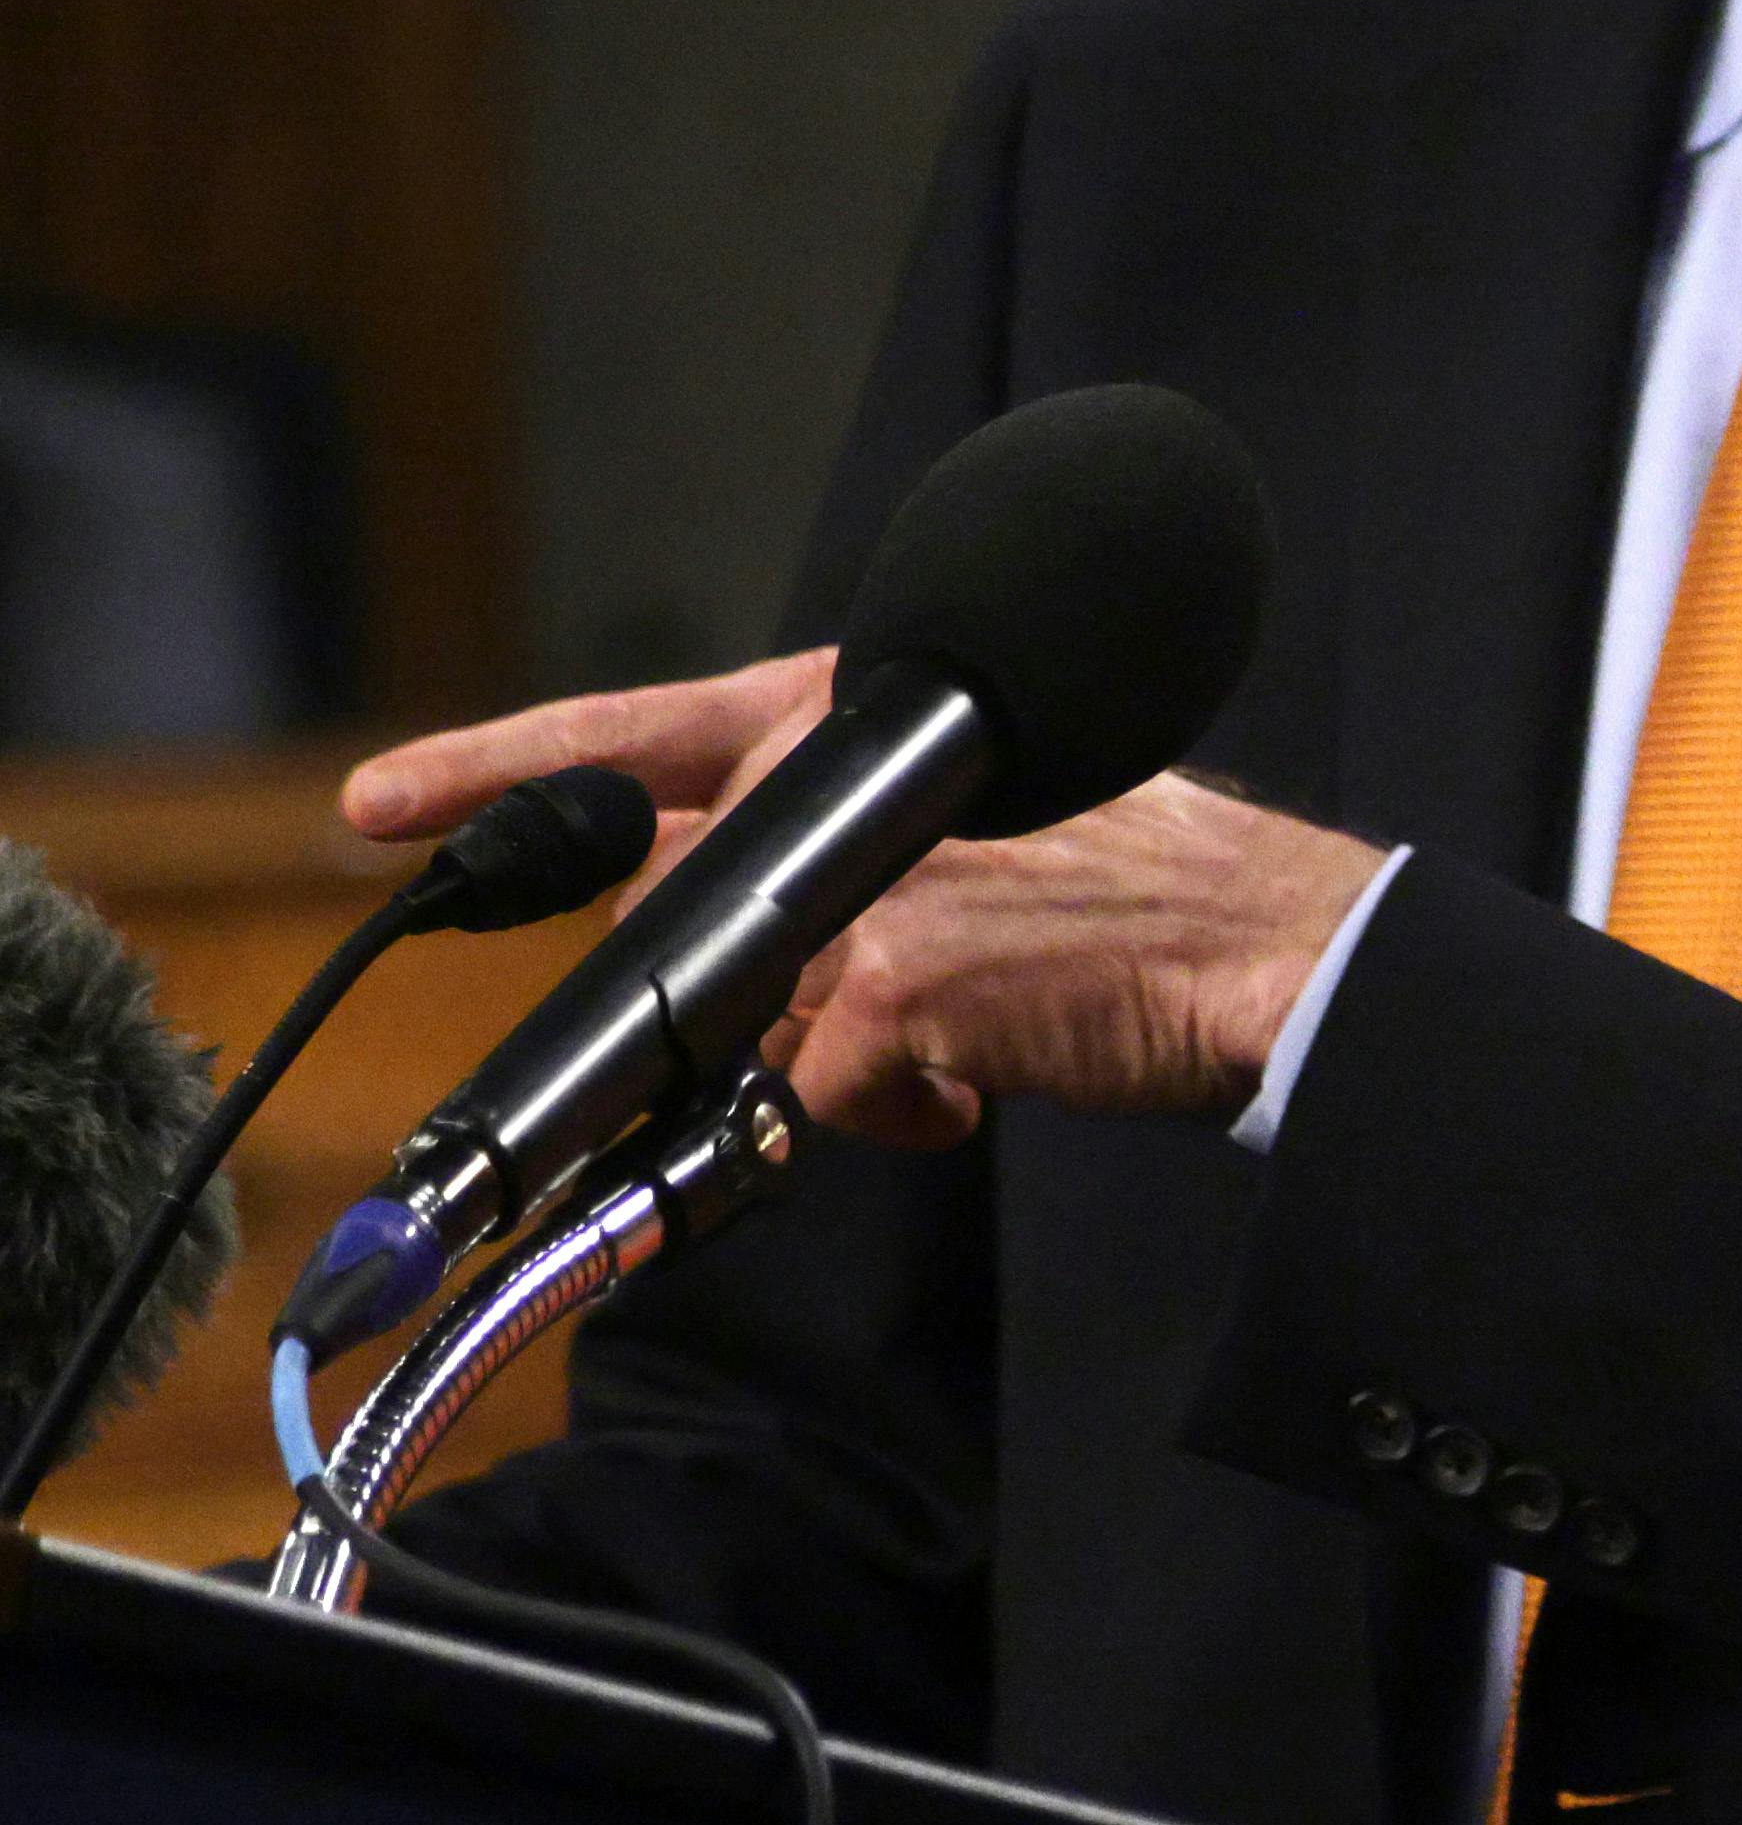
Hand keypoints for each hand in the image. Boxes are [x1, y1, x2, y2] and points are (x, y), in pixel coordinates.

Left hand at [348, 658, 1384, 1152]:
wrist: (1275, 948)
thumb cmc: (1158, 892)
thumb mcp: (996, 813)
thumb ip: (864, 840)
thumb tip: (771, 952)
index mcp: (874, 712)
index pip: (649, 725)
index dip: (502, 763)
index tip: (382, 804)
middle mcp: (846, 781)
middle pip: (682, 912)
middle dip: (750, 992)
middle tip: (886, 1016)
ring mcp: (860, 886)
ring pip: (756, 1016)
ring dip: (846, 1058)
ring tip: (980, 1034)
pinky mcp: (889, 990)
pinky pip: (820, 1099)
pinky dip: (901, 1112)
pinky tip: (996, 1075)